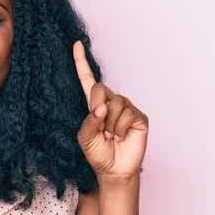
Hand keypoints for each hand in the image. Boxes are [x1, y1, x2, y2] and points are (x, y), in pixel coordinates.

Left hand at [73, 40, 148, 187]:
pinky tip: (122, 136)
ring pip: (115, 102)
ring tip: (112, 135)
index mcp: (94, 105)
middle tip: (100, 127)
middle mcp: (110, 102)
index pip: (87, 80)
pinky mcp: (138, 117)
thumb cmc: (98, 154)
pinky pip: (127, 114)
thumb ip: (88, 121)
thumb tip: (101, 107)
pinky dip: (120, 127)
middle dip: (96, 107)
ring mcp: (126, 108)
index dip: (81, 63)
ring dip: (110, 123)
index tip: (76, 44)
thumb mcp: (84, 138)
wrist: (113, 170)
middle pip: (100, 88)